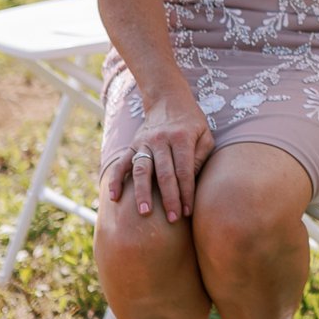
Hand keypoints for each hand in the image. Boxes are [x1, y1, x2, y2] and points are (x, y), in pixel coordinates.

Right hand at [103, 101, 216, 222]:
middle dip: (169, 198)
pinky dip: (116, 180)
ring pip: (142, 170)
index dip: (186, 192)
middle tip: (173, 219)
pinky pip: (122, 164)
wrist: (168, 99)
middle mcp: (161, 140)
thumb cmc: (192, 123)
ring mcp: (144, 142)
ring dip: (142, 192)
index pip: (184, 170)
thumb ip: (200, 157)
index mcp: (182, 138)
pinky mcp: (132, 145)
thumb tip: (189, 182)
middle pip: (164, 173)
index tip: (188, 211)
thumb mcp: (205, 135)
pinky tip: (114, 198)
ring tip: (144, 213)